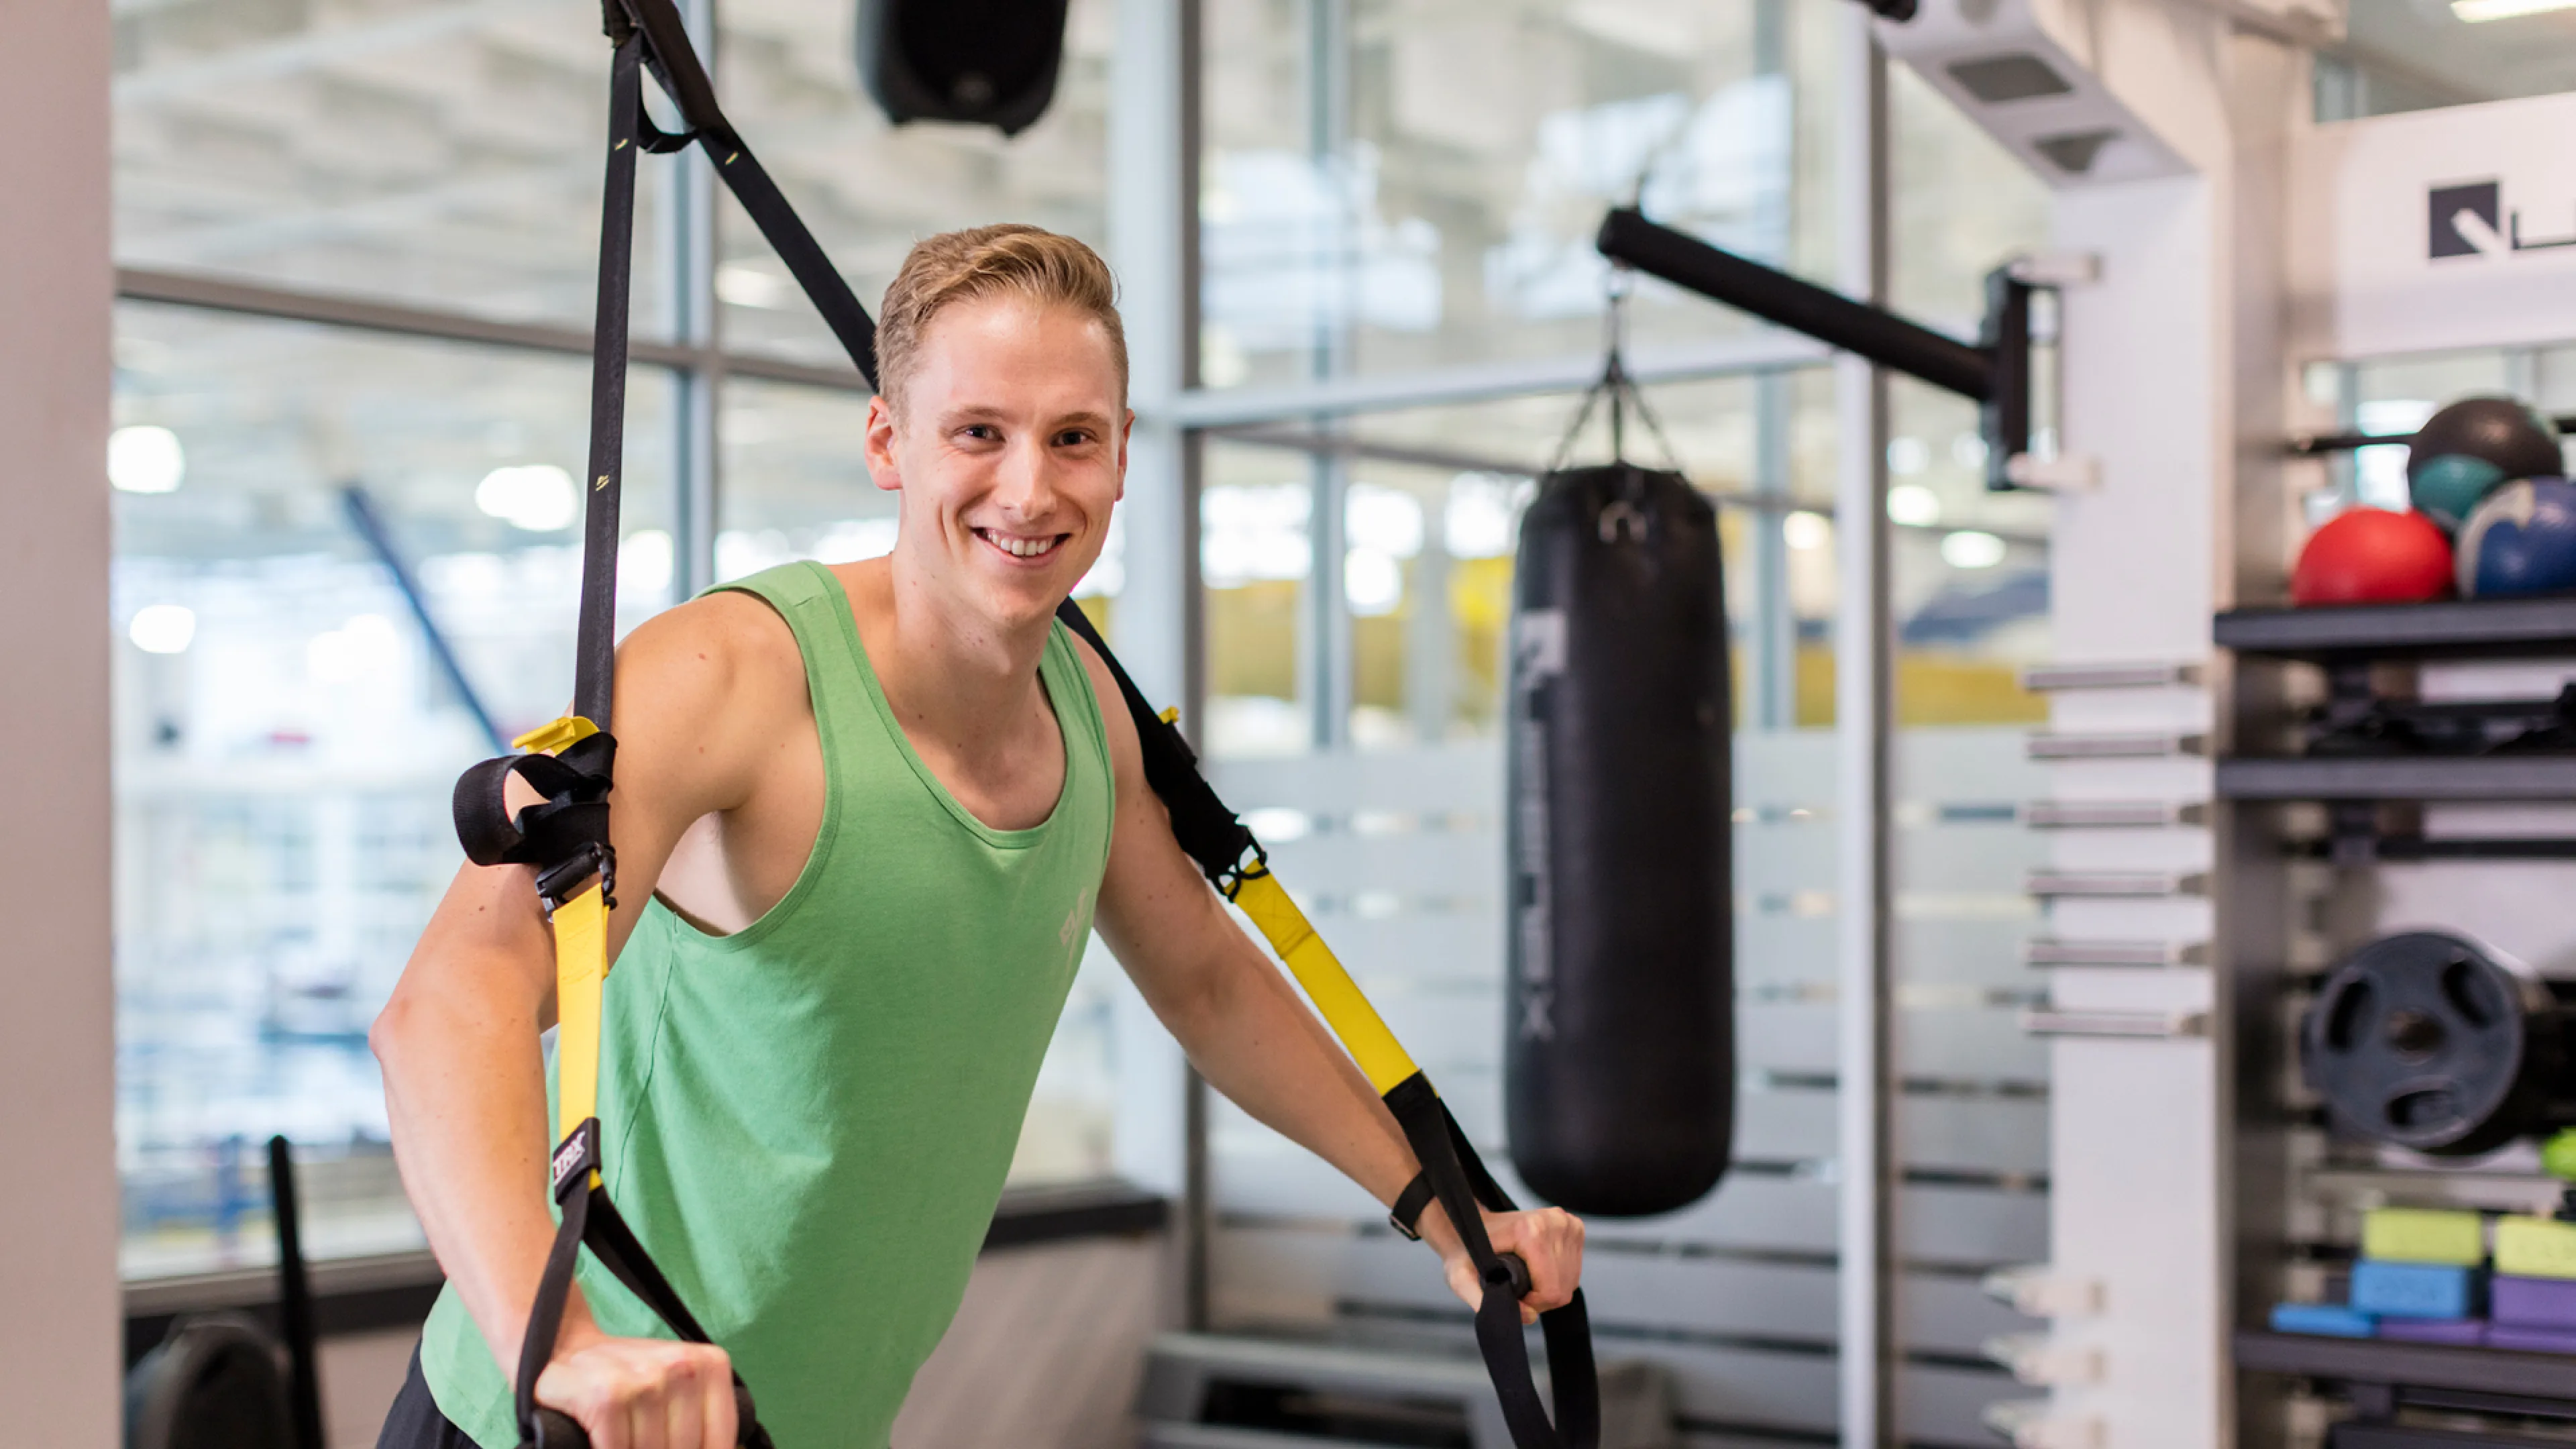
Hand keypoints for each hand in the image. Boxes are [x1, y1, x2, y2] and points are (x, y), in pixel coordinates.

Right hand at [534, 1317, 737, 1448]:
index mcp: (709, 1364)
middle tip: (643, 1443)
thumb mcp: (675, 1391)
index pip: (719, 1440)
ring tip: (623, 1443)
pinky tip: (598, 1445)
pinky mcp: (605, 1396)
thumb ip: (702, 1423)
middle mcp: (681, 1367)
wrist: (563, 1349)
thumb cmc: (626, 1381)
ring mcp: (643, 1380)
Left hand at [1420, 1201, 1585, 1324]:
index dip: (1532, 1304)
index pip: (1551, 1289)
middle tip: (1516, 1289)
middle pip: (1563, 1287)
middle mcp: (1554, 1221)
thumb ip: (1484, 1301)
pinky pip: (1575, 1268)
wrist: (1470, 1223)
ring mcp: (1565, 1221)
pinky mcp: (1573, 1225)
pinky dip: (1557, 1277)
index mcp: (1531, 1231)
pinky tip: (1538, 1270)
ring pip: (1571, 1280)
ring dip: (1549, 1288)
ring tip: (1525, 1278)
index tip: (1512, 1296)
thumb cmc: (1466, 1250)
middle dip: (1541, 1298)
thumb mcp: (1461, 1279)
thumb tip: (1527, 1315)